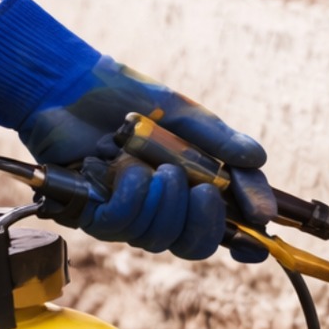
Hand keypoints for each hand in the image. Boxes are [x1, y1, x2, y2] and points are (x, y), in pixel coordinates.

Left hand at [0, 0, 269, 261]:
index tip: (258, 229)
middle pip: (194, 245)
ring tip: (154, 166)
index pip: (223, 229)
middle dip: (203, 222)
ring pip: (158, 238)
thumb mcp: (184, 113)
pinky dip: (130, 197)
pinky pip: (121, 225)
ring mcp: (127, 212)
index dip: (245, 240)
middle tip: (200, 189)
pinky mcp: (91, 212)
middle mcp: (161, 207)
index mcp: (190, 188)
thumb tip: (259, 160)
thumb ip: (222, 140)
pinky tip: (123, 167)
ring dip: (163, 202)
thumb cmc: (124, 95)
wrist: (69, 83)